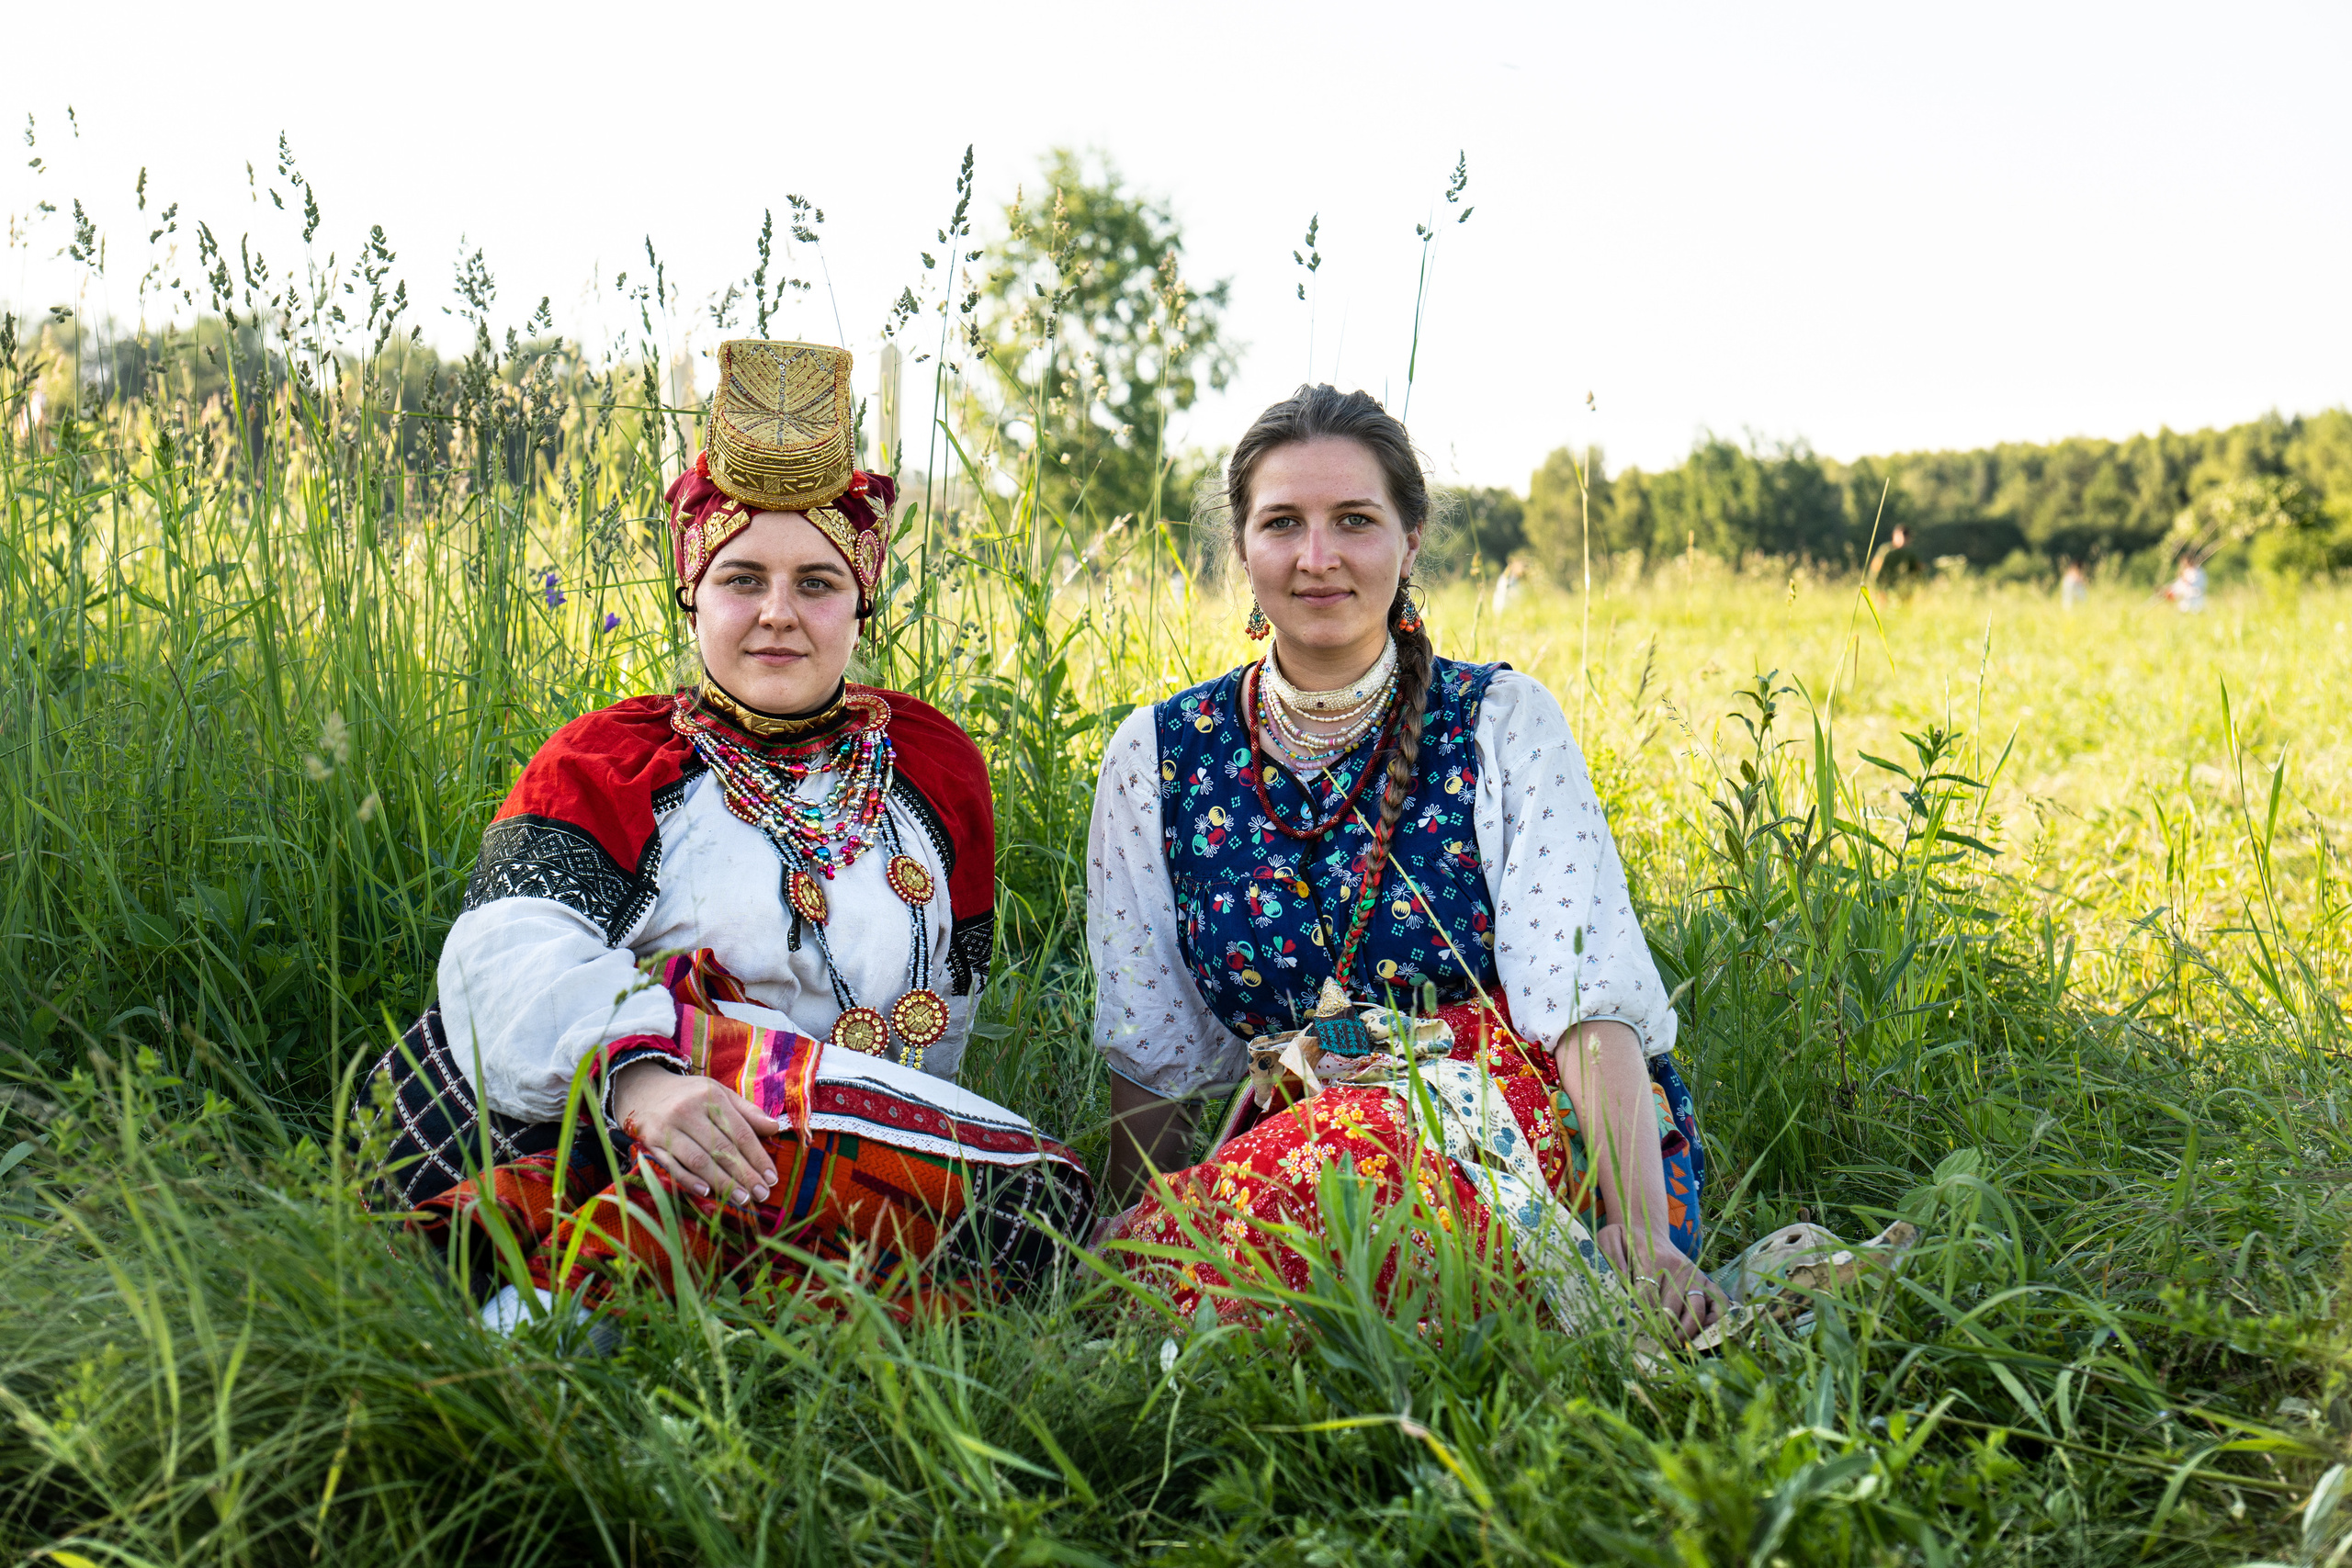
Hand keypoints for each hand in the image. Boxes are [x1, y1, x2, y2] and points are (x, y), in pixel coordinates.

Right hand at [610, 1061, 780, 1206]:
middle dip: (745, 1174)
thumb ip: (747, 1111)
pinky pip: (673, 1166)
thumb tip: (775, 1128)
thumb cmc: (690, 1095)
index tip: (772, 1177)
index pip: (740, 1132)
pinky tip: (708, 1192)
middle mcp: (688, 1112)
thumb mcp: (719, 1093)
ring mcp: (668, 1128)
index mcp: (710, 1097)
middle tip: (762, 1194)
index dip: (758, 1157)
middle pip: (722, 1149)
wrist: (644, 1089)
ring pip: (699, 1160)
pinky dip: (690, 1181)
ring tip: (743, 1199)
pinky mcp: (651, 1143)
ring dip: (723, 1182)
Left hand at [1598, 1223, 1725, 1341]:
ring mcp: (1695, 1273)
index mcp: (1653, 1258)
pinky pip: (1719, 1300)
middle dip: (1666, 1328)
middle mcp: (1678, 1267)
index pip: (1649, 1293)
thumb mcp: (1610, 1239)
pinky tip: (1702, 1331)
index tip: (1639, 1329)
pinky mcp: (1705, 1278)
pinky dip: (1715, 1318)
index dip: (1644, 1314)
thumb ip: (1611, 1258)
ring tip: (1676, 1343)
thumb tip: (1622, 1283)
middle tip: (1660, 1344)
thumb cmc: (1626, 1239)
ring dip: (1688, 1329)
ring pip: (1697, 1306)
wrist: (1647, 1229)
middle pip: (1675, 1304)